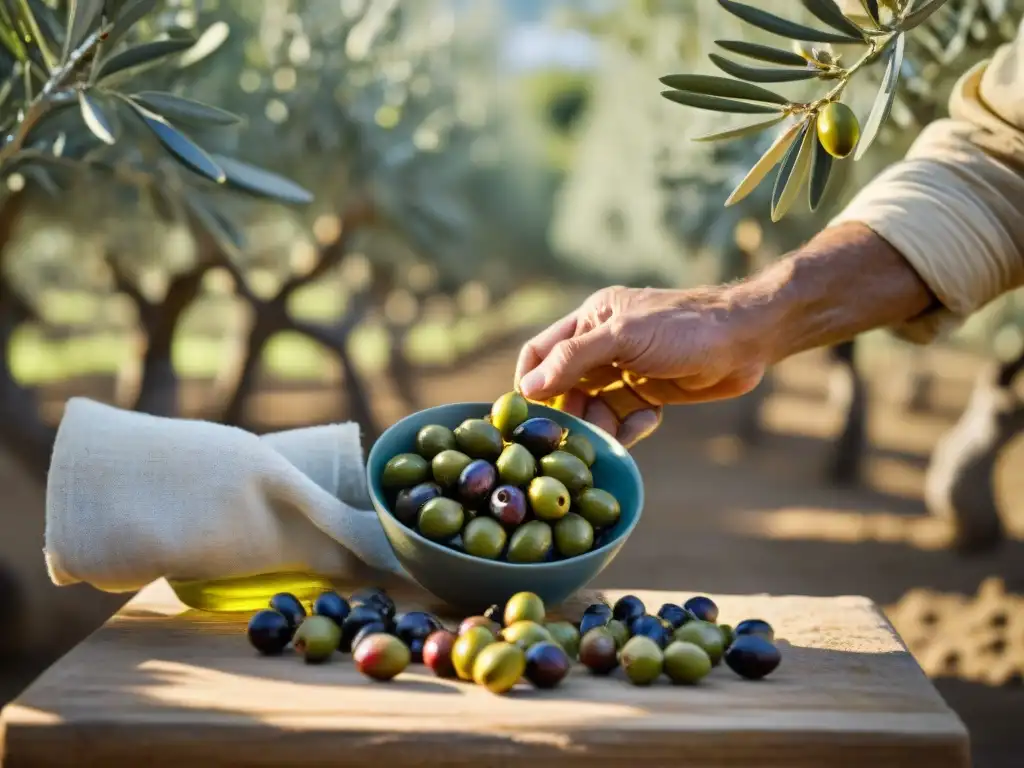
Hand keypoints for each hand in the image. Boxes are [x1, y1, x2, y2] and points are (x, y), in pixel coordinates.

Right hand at [514, 285, 768, 447]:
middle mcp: (602, 347)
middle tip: (569, 441)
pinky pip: (623, 421)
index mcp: (589, 321)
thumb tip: (527, 388)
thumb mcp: (623, 337)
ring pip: (594, 410)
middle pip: (564, 389)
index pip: (540, 353)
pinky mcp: (647, 396)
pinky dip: (629, 429)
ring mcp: (624, 373)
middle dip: (567, 415)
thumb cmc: (683, 328)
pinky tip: (648, 422)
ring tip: (609, 441)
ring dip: (599, 427)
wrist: (747, 341)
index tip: (526, 416)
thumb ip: (573, 359)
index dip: (529, 382)